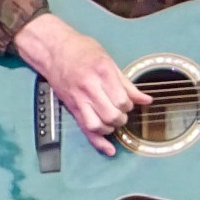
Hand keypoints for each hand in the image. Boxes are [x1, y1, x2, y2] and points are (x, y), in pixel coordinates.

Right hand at [14, 13, 150, 155]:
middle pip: (112, 115)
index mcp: (102, 73)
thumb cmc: (82, 50)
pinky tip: (109, 149)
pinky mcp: (71, 108)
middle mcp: (90, 87)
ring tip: (112, 121)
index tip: (127, 101)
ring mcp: (79, 99)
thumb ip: (127, 84)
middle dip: (121, 117)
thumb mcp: (108, 61)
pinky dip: (98, 142)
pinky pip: (85, 129)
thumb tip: (146, 100)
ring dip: (110, 127)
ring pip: (99, 125)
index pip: (122, 100)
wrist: (53, 49)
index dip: (129, 105)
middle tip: (121, 112)